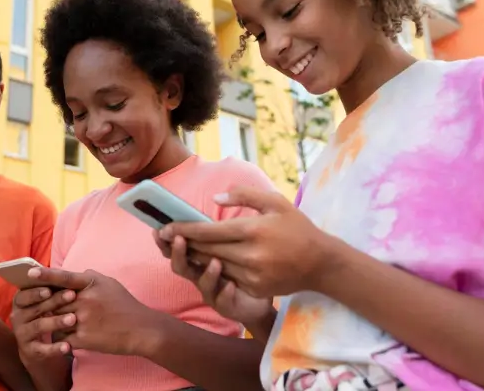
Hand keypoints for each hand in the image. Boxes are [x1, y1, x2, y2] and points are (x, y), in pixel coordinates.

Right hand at [10, 285, 78, 362]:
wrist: (36, 347)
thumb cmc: (44, 314)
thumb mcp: (44, 301)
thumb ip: (49, 287)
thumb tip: (62, 273)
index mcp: (21, 301)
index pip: (25, 294)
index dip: (36, 292)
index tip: (49, 289)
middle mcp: (18, 317)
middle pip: (35, 308)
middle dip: (54, 301)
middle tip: (72, 295)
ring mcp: (22, 334)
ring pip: (38, 326)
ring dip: (56, 321)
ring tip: (73, 319)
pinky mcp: (30, 351)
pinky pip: (42, 350)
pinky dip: (55, 348)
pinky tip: (68, 346)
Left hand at [29, 267, 160, 355]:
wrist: (141, 330)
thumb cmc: (125, 305)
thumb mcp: (109, 283)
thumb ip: (90, 277)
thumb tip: (75, 273)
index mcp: (91, 284)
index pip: (64, 277)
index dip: (46, 275)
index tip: (30, 273)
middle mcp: (86, 300)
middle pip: (55, 301)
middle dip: (50, 304)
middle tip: (44, 305)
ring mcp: (84, 320)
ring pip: (57, 319)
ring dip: (56, 321)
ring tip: (63, 322)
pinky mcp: (84, 339)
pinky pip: (63, 337)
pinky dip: (64, 337)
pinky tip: (72, 337)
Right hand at [154, 230, 273, 328]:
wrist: (260, 295)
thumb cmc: (243, 264)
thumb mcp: (232, 241)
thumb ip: (220, 225)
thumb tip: (216, 197)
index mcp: (198, 257)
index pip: (176, 248)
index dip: (165, 240)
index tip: (158, 229)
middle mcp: (200, 275)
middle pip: (181, 266)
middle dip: (178, 253)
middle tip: (179, 239)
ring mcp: (212, 292)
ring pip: (201, 283)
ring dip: (206, 272)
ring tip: (215, 262)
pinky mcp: (226, 306)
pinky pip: (223, 301)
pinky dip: (225, 292)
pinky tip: (231, 285)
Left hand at [159, 186, 332, 297]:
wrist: (321, 264)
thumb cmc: (297, 228)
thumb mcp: (275, 202)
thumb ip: (244, 195)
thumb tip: (216, 199)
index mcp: (253, 230)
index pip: (209, 231)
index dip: (184, 229)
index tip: (165, 225)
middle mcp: (250, 254)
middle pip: (206, 250)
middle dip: (183, 242)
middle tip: (163, 234)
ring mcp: (253, 275)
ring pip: (214, 266)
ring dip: (195, 257)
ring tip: (178, 246)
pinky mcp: (256, 289)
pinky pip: (227, 278)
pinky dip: (214, 269)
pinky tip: (203, 260)